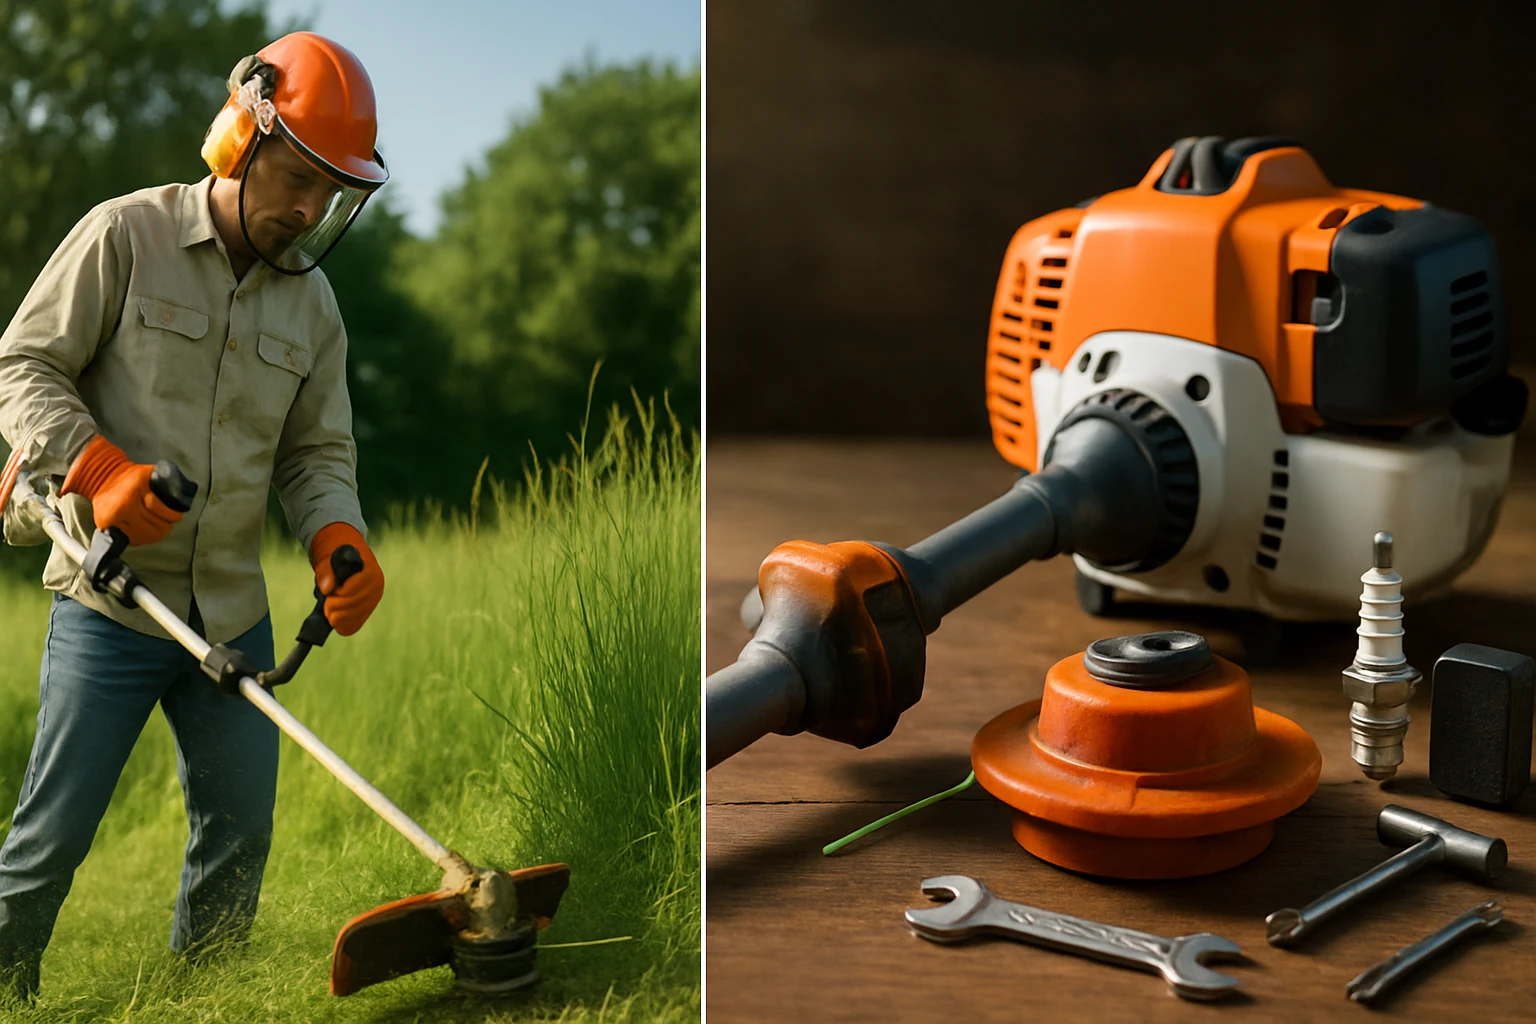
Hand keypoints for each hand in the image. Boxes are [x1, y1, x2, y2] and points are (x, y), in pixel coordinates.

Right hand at [60, 435, 180, 544]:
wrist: (101, 477)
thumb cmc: (131, 475)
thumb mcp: (150, 472)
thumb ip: (167, 481)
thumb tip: (184, 494)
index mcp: (134, 491)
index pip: (158, 508)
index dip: (171, 515)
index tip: (177, 516)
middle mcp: (122, 506)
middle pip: (151, 526)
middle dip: (165, 527)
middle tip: (169, 525)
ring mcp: (112, 518)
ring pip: (141, 535)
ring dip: (154, 535)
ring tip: (160, 530)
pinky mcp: (105, 525)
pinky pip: (129, 538)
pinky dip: (141, 539)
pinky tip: (146, 534)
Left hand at [309, 522, 383, 635]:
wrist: (345, 558)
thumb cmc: (336, 557)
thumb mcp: (329, 559)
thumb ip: (326, 572)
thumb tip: (326, 589)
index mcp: (371, 573)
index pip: (352, 592)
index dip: (337, 595)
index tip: (329, 592)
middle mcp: (376, 588)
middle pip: (354, 607)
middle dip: (335, 607)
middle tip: (326, 603)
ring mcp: (372, 601)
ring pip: (353, 618)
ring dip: (337, 617)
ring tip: (329, 610)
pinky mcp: (366, 611)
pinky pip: (354, 626)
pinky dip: (342, 626)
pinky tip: (335, 621)